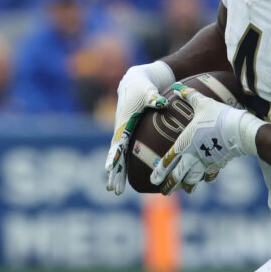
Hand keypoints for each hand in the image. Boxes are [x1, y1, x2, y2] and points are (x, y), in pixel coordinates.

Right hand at [104, 61, 174, 194]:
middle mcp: (120, 129)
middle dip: (114, 171)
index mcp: (123, 122)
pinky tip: (125, 180)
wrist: (136, 81)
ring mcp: (124, 133)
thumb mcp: (148, 89)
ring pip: (120, 156)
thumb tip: (161, 103)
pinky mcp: (129, 134)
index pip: (117, 141)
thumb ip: (153, 97)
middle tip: (113, 189)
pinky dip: (124, 166)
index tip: (109, 168)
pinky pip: (126, 153)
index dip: (114, 155)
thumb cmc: (142, 86)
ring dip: (117, 173)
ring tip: (116, 190)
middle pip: (116, 154)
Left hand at [150, 83, 263, 194]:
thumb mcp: (203, 103)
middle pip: (178, 175)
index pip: (168, 161)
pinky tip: (206, 179)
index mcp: (185, 143)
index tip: (153, 179)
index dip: (160, 171)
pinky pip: (211, 174)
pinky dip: (207, 178)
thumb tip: (177, 86)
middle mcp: (193, 156)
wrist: (240, 130)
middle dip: (170, 184)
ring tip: (186, 190)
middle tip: (164, 191)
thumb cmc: (218, 115)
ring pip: (193, 179)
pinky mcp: (219, 164)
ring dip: (188, 185)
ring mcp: (206, 162)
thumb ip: (189, 96)